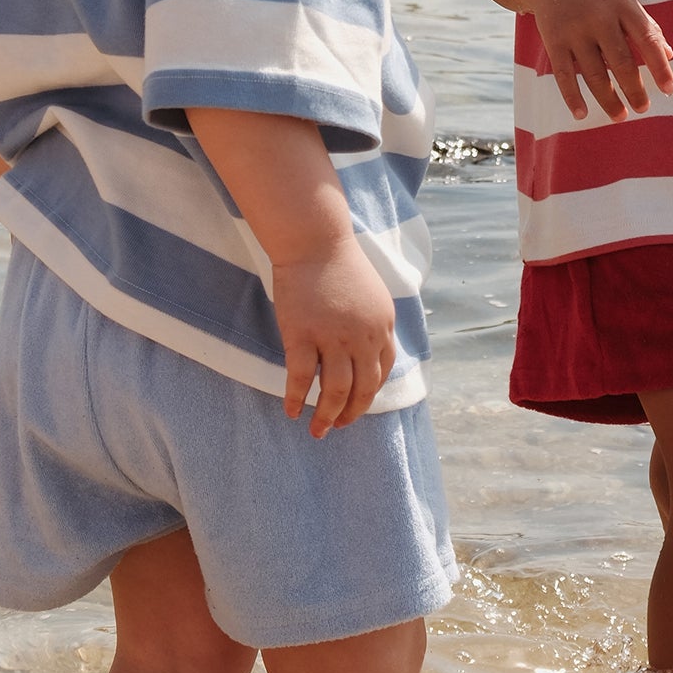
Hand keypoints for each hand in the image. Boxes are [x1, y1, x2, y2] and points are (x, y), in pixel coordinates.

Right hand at [271, 238, 398, 435]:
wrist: (315, 242)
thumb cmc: (339, 265)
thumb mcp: (371, 296)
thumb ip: (371, 325)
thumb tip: (366, 352)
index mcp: (382, 327)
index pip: (381, 372)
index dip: (369, 394)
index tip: (356, 406)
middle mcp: (362, 337)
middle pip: (362, 389)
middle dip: (350, 414)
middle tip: (336, 427)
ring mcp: (333, 338)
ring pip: (334, 390)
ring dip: (325, 415)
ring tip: (317, 430)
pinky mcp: (302, 335)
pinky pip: (300, 378)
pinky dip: (295, 398)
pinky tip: (291, 411)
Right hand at [522, 0, 672, 123]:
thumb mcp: (624, 1)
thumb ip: (647, 27)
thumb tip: (670, 56)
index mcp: (624, 7)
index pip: (647, 40)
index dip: (660, 67)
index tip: (669, 91)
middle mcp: (600, 18)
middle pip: (621, 61)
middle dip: (634, 89)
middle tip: (643, 108)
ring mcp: (575, 30)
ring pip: (594, 73)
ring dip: (608, 99)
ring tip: (621, 116)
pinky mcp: (553, 40)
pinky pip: (564, 74)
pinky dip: (572, 97)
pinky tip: (582, 115)